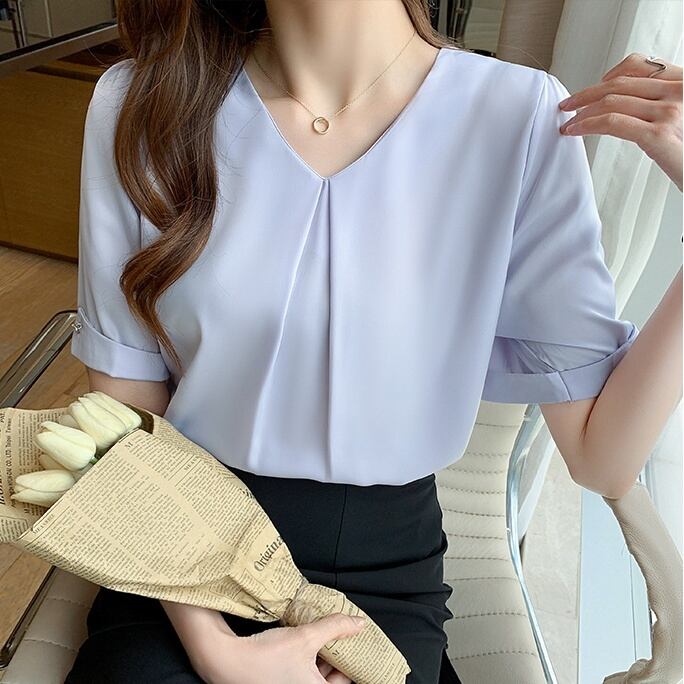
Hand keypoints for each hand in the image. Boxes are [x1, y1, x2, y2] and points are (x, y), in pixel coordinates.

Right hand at [192, 612, 364, 683]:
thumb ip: (334, 628)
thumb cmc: (266, 656)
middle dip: (335, 657)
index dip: (350, 662)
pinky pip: (301, 673)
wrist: (228, 660)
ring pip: (314, 674)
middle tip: (339, 636)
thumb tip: (358, 622)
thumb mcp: (306, 636)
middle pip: (328, 678)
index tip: (353, 644)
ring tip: (323, 635)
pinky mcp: (280, 683)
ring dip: (320, 657)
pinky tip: (305, 641)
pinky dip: (306, 659)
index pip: (343, 681)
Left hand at [558, 52, 682, 190]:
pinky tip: (576, 131)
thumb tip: (628, 102)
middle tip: (568, 105)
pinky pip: (612, 123)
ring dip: (582, 113)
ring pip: (611, 103)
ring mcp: (670, 112)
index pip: (640, 65)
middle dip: (586, 95)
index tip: (591, 90)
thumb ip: (661, 103)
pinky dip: (587, 125)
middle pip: (620, 84)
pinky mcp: (659, 135)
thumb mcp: (682, 116)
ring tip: (569, 124)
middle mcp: (680, 91)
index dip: (608, 76)